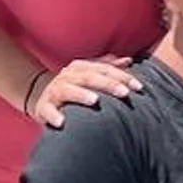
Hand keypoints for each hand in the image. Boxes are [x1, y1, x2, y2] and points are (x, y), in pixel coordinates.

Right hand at [28, 55, 142, 128]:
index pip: (105, 69)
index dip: (122, 77)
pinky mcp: (44, 107)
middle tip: (124, 93)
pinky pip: (47, 111)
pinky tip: (62, 122)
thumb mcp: (90, 76)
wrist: (43, 99)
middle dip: (108, 84)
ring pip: (68, 90)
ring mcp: (55, 91)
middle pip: (89, 77)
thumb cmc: (74, 88)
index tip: (139, 87)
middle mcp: (68, 76)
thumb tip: (128, 60)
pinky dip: (53, 116)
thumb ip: (108, 68)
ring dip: (81, 95)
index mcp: (81, 68)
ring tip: (94, 101)